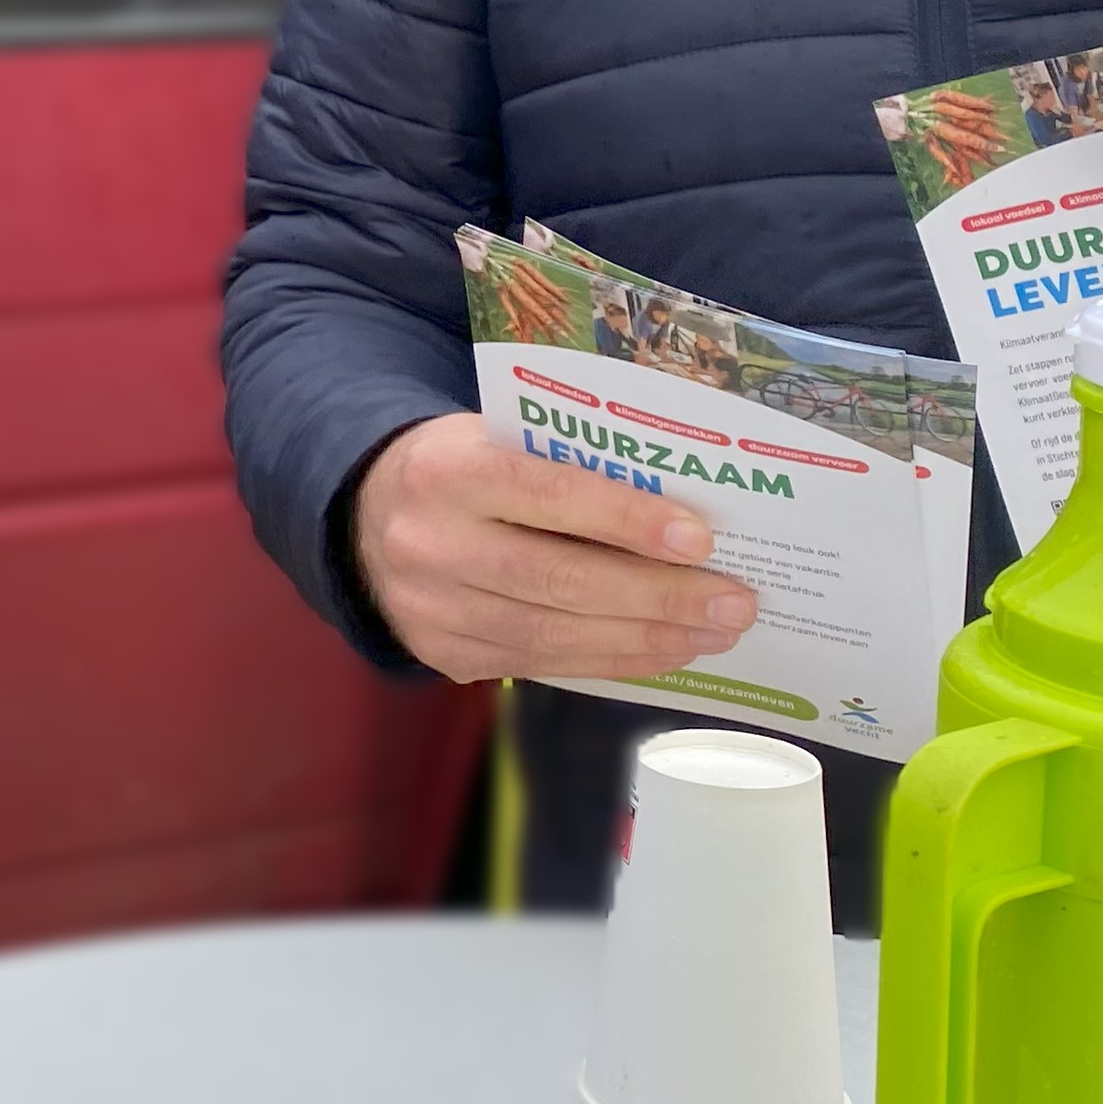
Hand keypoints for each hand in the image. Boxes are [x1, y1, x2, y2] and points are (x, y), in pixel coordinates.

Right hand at [351, 411, 762, 685]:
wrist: (368, 514)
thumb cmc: (467, 466)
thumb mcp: (500, 440)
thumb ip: (571, 467)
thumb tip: (686, 516)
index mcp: (446, 469)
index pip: (547, 493)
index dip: (626, 520)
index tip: (700, 539)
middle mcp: (428, 542)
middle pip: (557, 578)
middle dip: (658, 595)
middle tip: (734, 603)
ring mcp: (429, 607)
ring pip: (552, 634)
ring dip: (646, 638)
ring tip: (714, 633)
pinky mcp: (441, 653)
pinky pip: (539, 663)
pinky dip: (610, 660)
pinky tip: (662, 650)